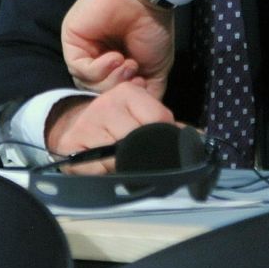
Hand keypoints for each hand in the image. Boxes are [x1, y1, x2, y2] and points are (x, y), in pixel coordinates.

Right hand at [44, 82, 178, 173]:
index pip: (159, 120)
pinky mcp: (71, 146)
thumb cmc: (114, 122)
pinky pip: (100, 170)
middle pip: (141, 140)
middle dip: (145, 154)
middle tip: (141, 156)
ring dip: (126, 166)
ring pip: (121, 158)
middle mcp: (106, 104)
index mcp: (128, 92)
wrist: (74, 126)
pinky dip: (107, 174)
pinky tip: (105, 167)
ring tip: (123, 161)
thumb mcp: (139, 112)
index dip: (165, 138)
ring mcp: (87, 125)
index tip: (162, 144)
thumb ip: (166, 124)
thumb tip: (197, 137)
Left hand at [61, 0, 174, 94]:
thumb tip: (137, 114)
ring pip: (86, 83)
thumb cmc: (153, 29)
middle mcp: (95, 57)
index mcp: (113, 65)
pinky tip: (115, 58)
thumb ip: (146, 94)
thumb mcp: (155, 71)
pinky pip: (78, 68)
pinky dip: (98, 69)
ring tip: (128, 65)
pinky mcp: (71, 40)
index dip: (124, 98)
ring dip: (109, 80)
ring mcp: (82, 49)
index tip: (143, 88)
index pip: (109, 95)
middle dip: (116, 90)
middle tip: (135, 78)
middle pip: (96, 92)